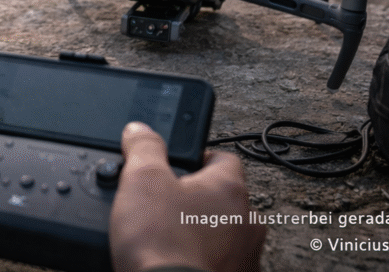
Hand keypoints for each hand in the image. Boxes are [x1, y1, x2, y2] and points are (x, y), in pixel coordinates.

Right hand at [109, 123, 264, 271]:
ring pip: (224, 233)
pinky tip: (178, 263)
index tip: (175, 165)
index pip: (222, 156)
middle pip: (223, 197)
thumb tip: (139, 130)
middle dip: (196, 199)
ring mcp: (246, 257)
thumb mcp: (142, 180)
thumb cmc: (164, 245)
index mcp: (229, 188)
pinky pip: (222, 262)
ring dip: (202, 232)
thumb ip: (143, 148)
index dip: (196, 156)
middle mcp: (248, 222)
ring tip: (169, 239)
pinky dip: (203, 260)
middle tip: (165, 205)